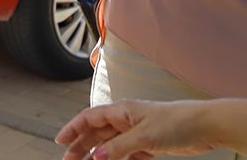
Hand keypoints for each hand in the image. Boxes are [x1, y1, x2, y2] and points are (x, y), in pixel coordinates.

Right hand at [57, 100, 223, 159]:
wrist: (205, 126)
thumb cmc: (176, 122)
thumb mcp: (143, 137)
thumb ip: (118, 147)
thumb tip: (96, 157)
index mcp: (120, 111)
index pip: (89, 118)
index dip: (73, 129)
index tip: (60, 142)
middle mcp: (125, 119)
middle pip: (97, 133)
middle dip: (82, 146)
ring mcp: (137, 131)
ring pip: (111, 144)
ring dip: (100, 155)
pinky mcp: (149, 142)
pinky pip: (128, 152)